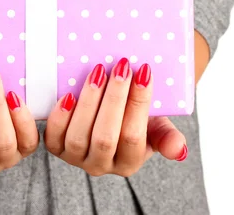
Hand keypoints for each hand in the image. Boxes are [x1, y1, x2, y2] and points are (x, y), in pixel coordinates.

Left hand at [44, 58, 186, 176]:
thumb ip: (167, 137)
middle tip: (121, 67)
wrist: (106, 117)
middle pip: (106, 137)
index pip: (134, 137)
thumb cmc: (133, 120)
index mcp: (129, 162)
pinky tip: (68, 94)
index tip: (143, 71)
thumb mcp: (155, 128)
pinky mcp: (56, 148)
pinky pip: (54, 137)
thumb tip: (179, 149)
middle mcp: (101, 165)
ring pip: (79, 137)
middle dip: (114, 99)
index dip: (139, 104)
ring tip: (98, 73)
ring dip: (88, 102)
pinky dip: (60, 116)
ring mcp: (76, 158)